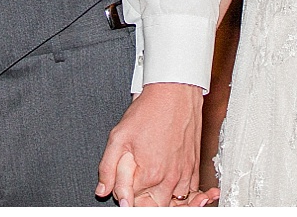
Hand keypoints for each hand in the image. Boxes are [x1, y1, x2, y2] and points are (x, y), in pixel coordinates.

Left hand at [96, 82, 204, 205]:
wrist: (175, 92)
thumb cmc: (150, 110)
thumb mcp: (119, 137)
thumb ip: (107, 168)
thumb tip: (103, 190)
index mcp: (150, 174)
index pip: (131, 201)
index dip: (122, 193)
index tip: (120, 185)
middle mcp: (170, 178)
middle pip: (153, 207)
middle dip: (141, 202)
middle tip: (134, 187)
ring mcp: (184, 173)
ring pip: (174, 204)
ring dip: (161, 201)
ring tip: (151, 189)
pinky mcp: (193, 166)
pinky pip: (189, 192)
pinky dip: (180, 195)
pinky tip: (170, 186)